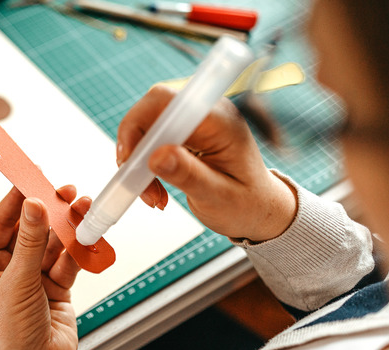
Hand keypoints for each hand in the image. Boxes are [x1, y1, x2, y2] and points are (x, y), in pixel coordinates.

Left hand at [0, 186, 88, 349]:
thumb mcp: (17, 283)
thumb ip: (29, 241)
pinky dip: (79, 249)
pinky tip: (88, 234)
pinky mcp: (57, 289)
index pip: (0, 223)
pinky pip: (68, 261)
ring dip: (68, 227)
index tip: (29, 175)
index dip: (15, 198)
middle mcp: (8, 269)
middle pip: (30, 229)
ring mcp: (33, 279)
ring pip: (52, 243)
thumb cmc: (9, 336)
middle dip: (48, 211)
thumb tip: (33, 203)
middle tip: (64, 191)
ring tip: (83, 208)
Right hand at [117, 86, 296, 241]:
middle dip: (135, 149)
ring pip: (146, 128)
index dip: (139, 125)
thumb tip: (156, 156)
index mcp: (219, 121)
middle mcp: (205, 113)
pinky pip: (150, 141)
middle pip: (150, 111)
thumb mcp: (219, 197)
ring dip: (138, 162)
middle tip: (137, 185)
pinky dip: (144, 166)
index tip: (130, 160)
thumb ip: (189, 175)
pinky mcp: (184, 132)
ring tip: (152, 196)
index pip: (167, 101)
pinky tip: (155, 189)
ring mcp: (194, 121)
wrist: (257, 208)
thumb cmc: (247, 204)